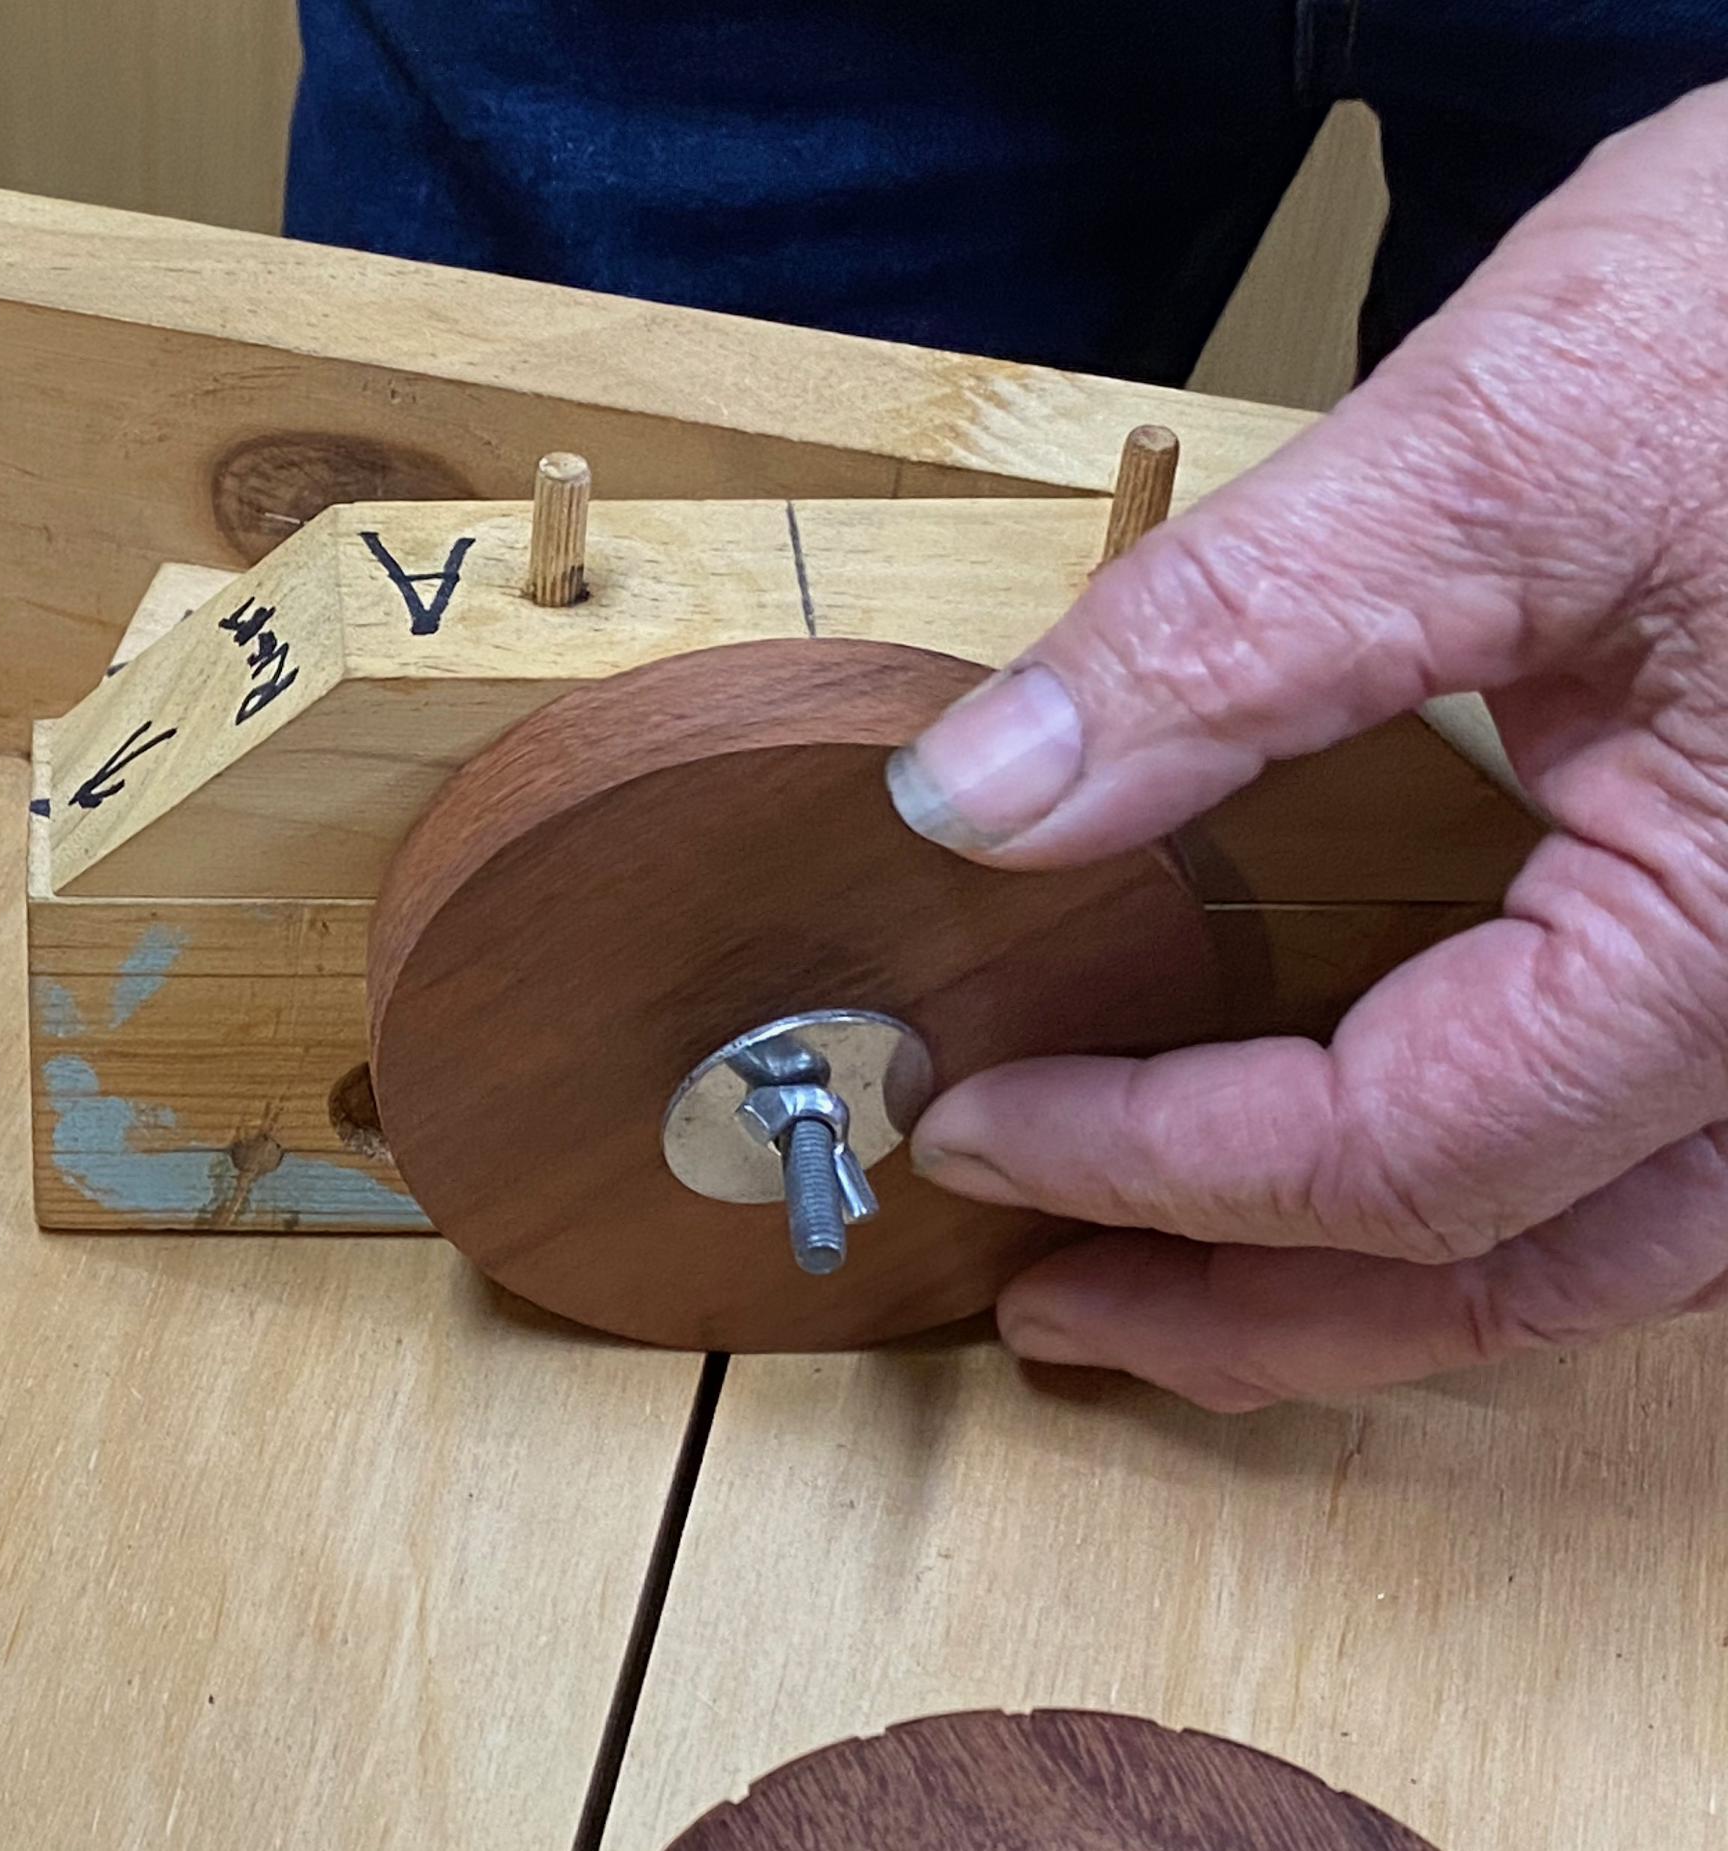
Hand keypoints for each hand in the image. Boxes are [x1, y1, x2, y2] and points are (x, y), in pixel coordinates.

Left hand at [882, 79, 1727, 1408]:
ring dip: (1376, 1282)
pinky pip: (1654, 1130)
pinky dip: (1483, 1171)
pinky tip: (1344, 1128)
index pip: (1403, 1152)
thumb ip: (1233, 639)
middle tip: (1054, 1308)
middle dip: (1260, 1314)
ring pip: (1610, 1236)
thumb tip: (976, 799)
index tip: (971, 1127)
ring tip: (1165, 1271)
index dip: (1158, 1164)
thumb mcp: (1513, 440)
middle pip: (1520, 1270)